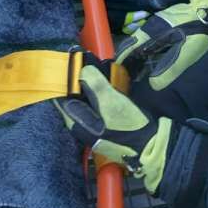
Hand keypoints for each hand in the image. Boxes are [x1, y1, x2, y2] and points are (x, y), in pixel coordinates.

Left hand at [56, 65, 174, 193]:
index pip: (60, 97)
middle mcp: (79, 125)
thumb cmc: (126, 125)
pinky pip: (94, 106)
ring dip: (88, 86)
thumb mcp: (111, 101)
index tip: (72, 61)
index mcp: (76, 121)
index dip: (65, 78)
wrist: (147, 146)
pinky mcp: (102, 126)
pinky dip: (96, 95)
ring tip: (94, 69)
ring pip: (83, 101)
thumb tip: (83, 69)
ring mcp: (91, 126)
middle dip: (77, 80)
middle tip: (85, 62)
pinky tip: (105, 85)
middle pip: (71, 98)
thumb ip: (95, 84)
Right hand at [116, 0, 207, 89]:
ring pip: (143, 42)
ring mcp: (159, 24)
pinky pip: (152, 40)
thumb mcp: (186, 53)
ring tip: (137, 74)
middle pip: (134, 45)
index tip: (117, 74)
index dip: (122, 60)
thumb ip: (169, 69)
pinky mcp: (167, 25)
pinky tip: (152, 62)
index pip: (129, 46)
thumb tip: (153, 85)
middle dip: (129, 61)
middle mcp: (151, 26)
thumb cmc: (198, 32)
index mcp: (152, 31)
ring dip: (139, 57)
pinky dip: (148, 52)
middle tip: (127, 78)